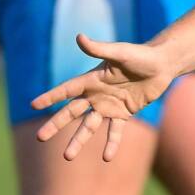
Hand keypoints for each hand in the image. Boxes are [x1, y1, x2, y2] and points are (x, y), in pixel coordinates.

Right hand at [31, 34, 176, 161]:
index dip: (50, 97)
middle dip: (56, 124)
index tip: (33, 105)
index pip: (66, 90)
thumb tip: (79, 37)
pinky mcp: (124, 113)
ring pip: (89, 126)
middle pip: (71, 112)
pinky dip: (111, 143)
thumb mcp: (119, 52)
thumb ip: (99, 48)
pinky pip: (115, 131)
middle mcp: (96, 94)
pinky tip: (107, 157)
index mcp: (91, 79)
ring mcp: (109, 105)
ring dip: (78, 141)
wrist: (162, 64)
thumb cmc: (139, 55)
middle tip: (40, 137)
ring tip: (67, 157)